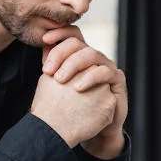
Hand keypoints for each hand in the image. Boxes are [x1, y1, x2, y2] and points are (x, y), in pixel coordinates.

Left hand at [41, 27, 125, 158]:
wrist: (93, 128)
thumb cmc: (74, 106)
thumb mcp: (60, 85)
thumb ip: (54, 65)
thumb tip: (43, 46)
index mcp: (80, 54)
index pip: (72, 35)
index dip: (59, 32)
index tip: (44, 39)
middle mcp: (95, 57)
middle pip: (79, 43)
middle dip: (60, 53)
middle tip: (47, 71)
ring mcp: (107, 66)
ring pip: (92, 54)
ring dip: (73, 65)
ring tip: (59, 80)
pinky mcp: (117, 79)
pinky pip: (105, 72)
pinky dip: (90, 78)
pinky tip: (78, 88)